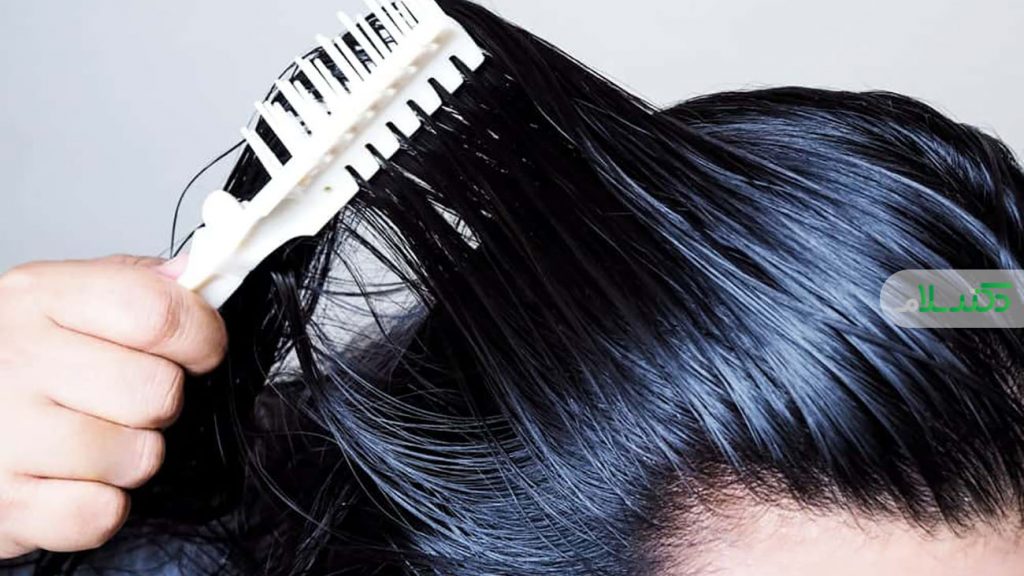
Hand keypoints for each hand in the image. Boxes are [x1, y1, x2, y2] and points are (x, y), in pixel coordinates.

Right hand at [0, 255, 226, 557]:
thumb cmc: (16, 359)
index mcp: (41, 296)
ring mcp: (5, 434)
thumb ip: (136, 284)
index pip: (158, 312)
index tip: (199, 351)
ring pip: (139, 456)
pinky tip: (73, 482)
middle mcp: (17, 358)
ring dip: (134, 458)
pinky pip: (99, 515)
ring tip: (95, 441)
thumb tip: (196, 274)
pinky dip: (101, 508)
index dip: (201, 336)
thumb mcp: (66, 299)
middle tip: (125, 402)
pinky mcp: (3, 504)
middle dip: (162, 404)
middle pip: (158, 391)